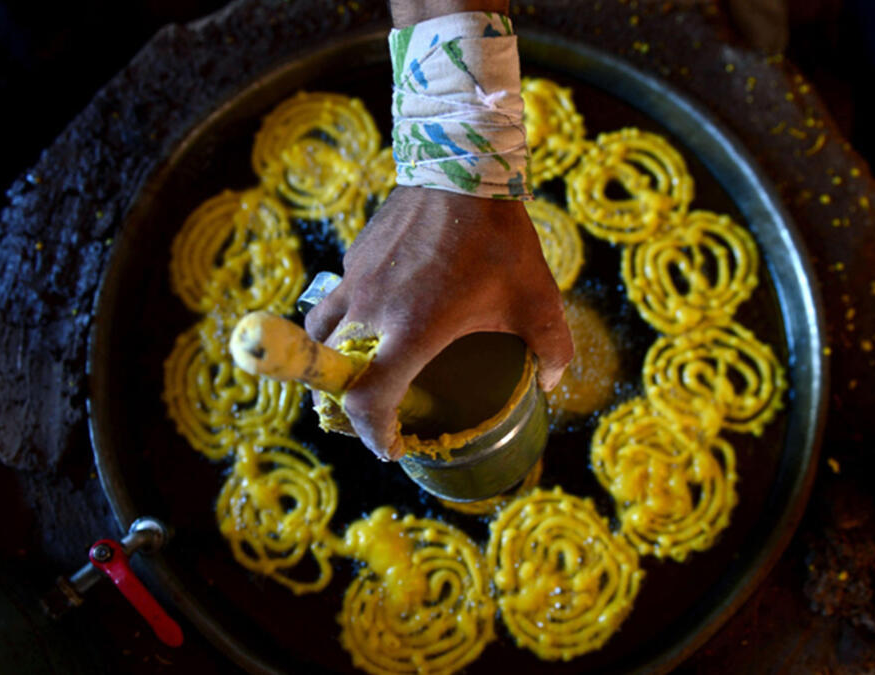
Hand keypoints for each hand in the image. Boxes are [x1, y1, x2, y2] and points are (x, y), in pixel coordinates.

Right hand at [304, 187, 572, 459]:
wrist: (464, 165)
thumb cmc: (500, 238)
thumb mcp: (537, 298)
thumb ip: (551, 347)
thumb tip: (551, 381)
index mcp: (411, 332)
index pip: (368, 402)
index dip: (374, 435)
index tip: (391, 447)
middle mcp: (372, 310)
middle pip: (329, 370)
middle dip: (341, 401)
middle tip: (370, 411)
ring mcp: (357, 278)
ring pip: (324, 330)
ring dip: (332, 355)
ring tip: (360, 364)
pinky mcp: (357, 253)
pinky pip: (341, 294)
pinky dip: (351, 313)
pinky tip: (384, 310)